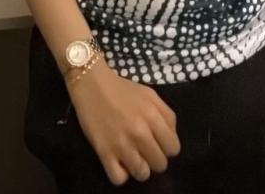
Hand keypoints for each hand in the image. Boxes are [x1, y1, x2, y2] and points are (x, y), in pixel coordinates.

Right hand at [67, 60, 180, 184]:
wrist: (92, 85)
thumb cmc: (122, 89)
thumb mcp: (150, 95)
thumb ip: (166, 115)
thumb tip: (171, 137)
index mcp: (153, 116)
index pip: (173, 148)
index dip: (167, 148)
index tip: (158, 143)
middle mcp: (139, 133)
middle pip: (160, 164)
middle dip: (154, 158)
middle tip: (144, 149)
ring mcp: (122, 145)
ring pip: (142, 174)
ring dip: (139, 168)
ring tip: (132, 157)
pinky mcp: (104, 153)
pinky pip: (119, 179)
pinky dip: (121, 174)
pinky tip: (119, 162)